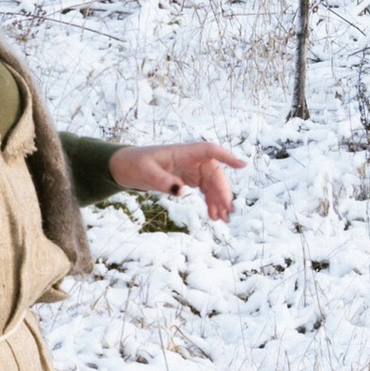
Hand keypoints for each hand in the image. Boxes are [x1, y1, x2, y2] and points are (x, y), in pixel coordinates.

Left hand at [108, 139, 245, 224]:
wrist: (127, 167)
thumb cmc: (135, 164)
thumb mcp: (146, 173)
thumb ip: (163, 181)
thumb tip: (181, 191)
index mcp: (183, 152)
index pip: (210, 150)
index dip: (227, 157)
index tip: (242, 165)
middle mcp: (192, 159)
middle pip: (215, 173)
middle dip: (223, 192)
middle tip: (227, 211)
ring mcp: (192, 169)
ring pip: (212, 184)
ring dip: (219, 201)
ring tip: (224, 219)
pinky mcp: (189, 178)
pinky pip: (205, 190)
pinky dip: (210, 202)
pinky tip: (214, 216)